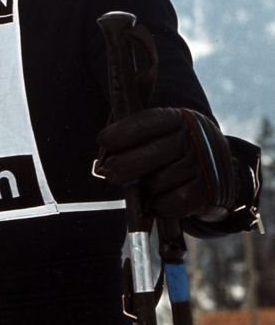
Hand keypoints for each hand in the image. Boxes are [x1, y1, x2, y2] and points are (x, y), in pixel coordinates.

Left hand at [96, 106, 235, 218]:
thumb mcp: (165, 130)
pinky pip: (168, 203)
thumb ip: (137, 128)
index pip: (146, 123)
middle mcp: (194, 139)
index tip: (103, 141)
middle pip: (146, 157)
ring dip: (144, 191)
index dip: (120, 133)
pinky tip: (160, 200)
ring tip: (146, 187)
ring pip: (155, 184)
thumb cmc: (177, 150)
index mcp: (180, 118)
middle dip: (121, 167)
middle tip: (109, 173)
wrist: (221, 172)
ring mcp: (203, 165)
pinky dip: (159, 206)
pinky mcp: (208, 191)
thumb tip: (112, 137)